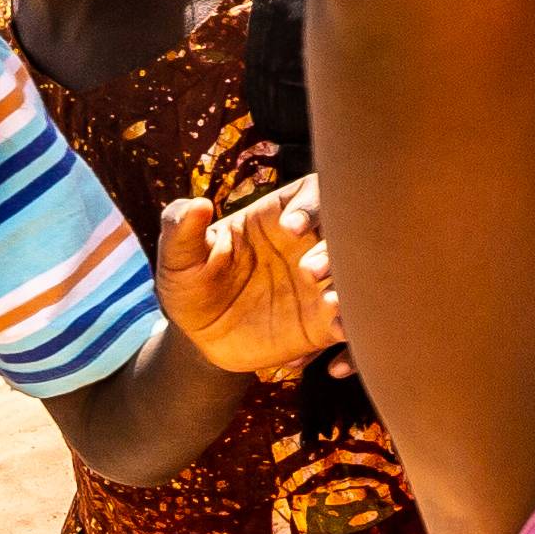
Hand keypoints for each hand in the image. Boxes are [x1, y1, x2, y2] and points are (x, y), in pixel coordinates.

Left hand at [159, 179, 340, 375]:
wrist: (200, 340)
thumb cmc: (190, 286)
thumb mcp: (177, 258)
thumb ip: (180, 229)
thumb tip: (196, 205)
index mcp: (278, 217)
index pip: (313, 193)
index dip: (311, 204)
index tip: (291, 227)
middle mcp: (308, 244)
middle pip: (347, 230)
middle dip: (336, 246)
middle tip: (309, 270)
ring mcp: (321, 283)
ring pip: (357, 272)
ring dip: (352, 283)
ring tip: (328, 302)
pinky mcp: (325, 322)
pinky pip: (352, 318)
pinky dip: (352, 322)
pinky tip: (335, 328)